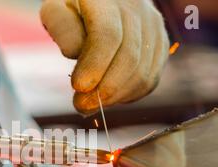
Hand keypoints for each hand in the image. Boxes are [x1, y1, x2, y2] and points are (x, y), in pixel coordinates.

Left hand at [41, 0, 169, 114]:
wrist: (104, 4)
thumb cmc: (73, 9)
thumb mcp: (56, 9)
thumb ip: (61, 27)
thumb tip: (75, 53)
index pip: (109, 36)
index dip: (94, 66)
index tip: (78, 87)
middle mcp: (139, 9)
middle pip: (129, 58)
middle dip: (104, 89)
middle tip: (80, 105)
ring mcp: (154, 28)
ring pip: (142, 73)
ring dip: (115, 97)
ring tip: (91, 103)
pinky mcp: (161, 46)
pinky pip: (150, 80)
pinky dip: (128, 96)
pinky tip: (109, 97)